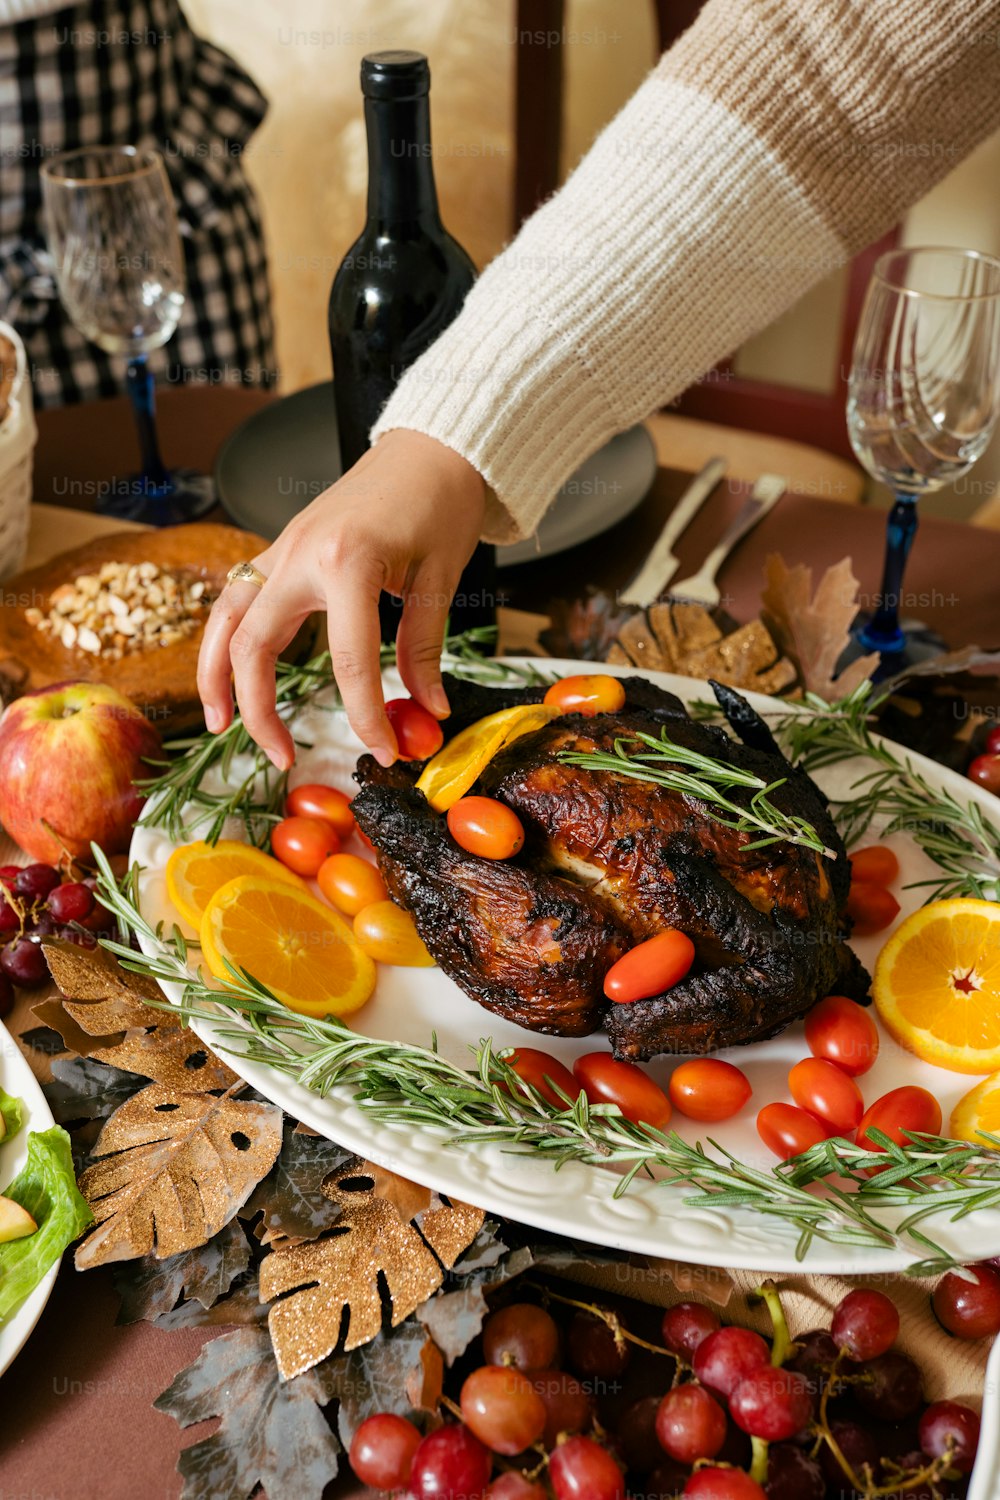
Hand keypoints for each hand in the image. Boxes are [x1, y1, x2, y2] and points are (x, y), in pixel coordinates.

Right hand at [198, 429, 486, 768]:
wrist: (428, 445)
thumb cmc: (440, 502)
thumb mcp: (441, 578)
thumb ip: (425, 648)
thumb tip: (427, 711)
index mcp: (349, 561)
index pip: (349, 661)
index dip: (364, 715)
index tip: (383, 752)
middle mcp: (300, 555)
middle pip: (253, 646)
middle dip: (258, 710)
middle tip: (280, 758)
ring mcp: (281, 549)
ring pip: (225, 620)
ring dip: (215, 675)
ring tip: (220, 724)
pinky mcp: (279, 549)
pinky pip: (237, 600)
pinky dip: (227, 641)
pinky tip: (234, 673)